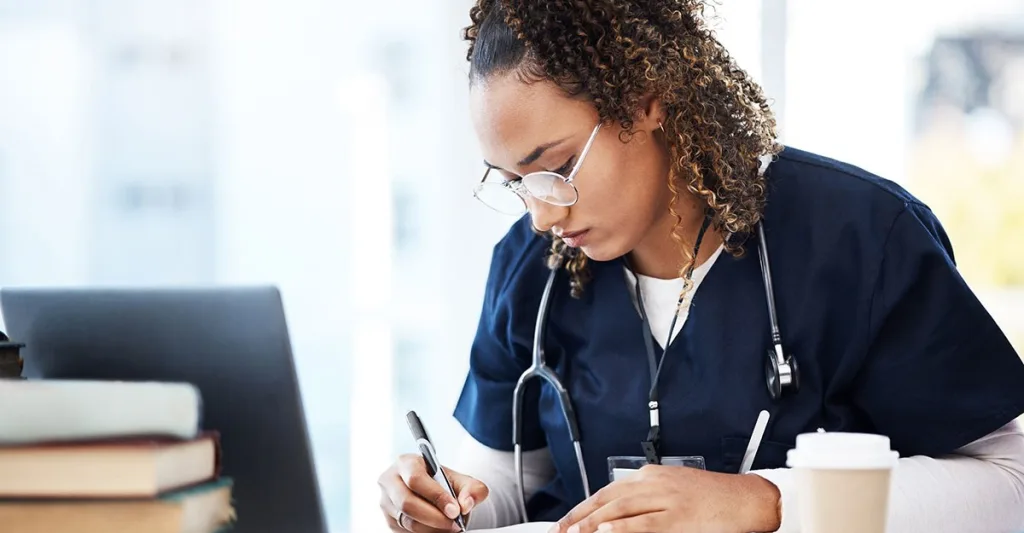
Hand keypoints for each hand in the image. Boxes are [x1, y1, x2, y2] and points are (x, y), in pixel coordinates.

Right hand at [378, 453, 489, 531]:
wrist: (434, 494)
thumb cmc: (445, 484)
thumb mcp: (462, 481)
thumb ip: (472, 489)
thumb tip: (465, 504)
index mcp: (406, 463)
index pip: (416, 479)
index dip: (436, 496)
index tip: (455, 510)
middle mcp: (390, 481)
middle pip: (407, 503)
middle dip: (434, 517)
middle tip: (454, 524)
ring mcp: (386, 502)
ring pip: (407, 521)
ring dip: (431, 528)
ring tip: (449, 527)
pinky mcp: (389, 520)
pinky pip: (406, 531)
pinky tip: (438, 529)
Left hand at [549, 465, 780, 532]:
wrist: (746, 498)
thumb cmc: (712, 498)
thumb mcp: (672, 490)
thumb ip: (646, 500)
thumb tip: (616, 516)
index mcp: (650, 476)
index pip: (607, 490)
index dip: (582, 507)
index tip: (565, 522)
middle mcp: (654, 483)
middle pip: (608, 499)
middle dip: (581, 517)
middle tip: (561, 531)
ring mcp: (666, 499)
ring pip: (621, 509)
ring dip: (593, 523)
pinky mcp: (679, 517)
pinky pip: (645, 523)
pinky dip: (623, 527)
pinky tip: (606, 531)